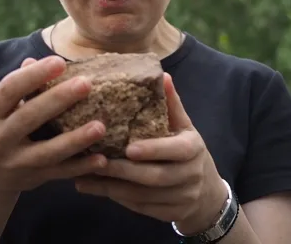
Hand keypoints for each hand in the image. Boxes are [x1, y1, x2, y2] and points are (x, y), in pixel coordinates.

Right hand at [0, 56, 108, 194]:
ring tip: (100, 126)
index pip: (9, 90)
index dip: (34, 75)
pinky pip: (61, 173)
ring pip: (47, 151)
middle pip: (29, 117)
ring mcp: (16, 163)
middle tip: (86, 83)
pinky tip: (102, 159)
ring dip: (75, 139)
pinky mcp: (34, 179)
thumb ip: (17, 87)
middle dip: (58, 99)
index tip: (59, 61)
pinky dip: (82, 167)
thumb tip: (33, 60)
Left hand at [73, 73, 228, 233]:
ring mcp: (181, 198)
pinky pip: (139, 208)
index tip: (128, 148)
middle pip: (155, 177)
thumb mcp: (184, 128)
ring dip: (112, 187)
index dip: (154, 149)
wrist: (206, 193)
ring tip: (83, 176)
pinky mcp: (168, 214)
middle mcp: (191, 175)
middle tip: (95, 162)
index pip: (177, 151)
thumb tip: (162, 75)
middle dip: (123, 171)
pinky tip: (94, 188)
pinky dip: (116, 198)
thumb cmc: (187, 152)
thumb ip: (171, 105)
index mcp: (194, 149)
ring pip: (143, 196)